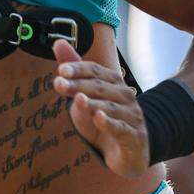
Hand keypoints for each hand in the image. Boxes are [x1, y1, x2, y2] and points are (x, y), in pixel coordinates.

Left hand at [53, 40, 148, 177]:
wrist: (126, 151)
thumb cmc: (101, 119)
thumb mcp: (83, 94)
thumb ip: (73, 71)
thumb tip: (58, 42)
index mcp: (113, 82)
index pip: (95, 70)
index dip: (78, 69)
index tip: (61, 70)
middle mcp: (125, 96)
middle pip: (100, 87)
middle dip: (78, 85)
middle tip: (59, 84)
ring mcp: (131, 116)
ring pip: (110, 107)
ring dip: (92, 103)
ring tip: (78, 100)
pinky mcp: (134, 136)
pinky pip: (121, 128)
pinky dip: (110, 123)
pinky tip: (98, 119)